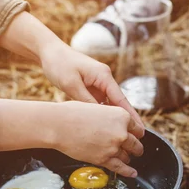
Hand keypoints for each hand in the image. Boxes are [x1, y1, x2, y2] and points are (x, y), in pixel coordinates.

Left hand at [0, 12, 144, 137]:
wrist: (48, 52)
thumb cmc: (59, 64)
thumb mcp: (71, 84)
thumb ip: (86, 101)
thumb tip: (98, 117)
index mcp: (103, 75)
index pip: (121, 99)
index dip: (131, 115)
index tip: (139, 128)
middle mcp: (104, 78)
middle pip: (120, 102)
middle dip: (128, 119)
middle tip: (137, 136)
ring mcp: (98, 83)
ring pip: (110, 104)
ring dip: (115, 118)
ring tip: (123, 134)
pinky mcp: (91, 86)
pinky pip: (101, 102)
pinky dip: (104, 113)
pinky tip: (106, 126)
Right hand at [0, 100, 143, 177]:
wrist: (58, 125)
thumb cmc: (73, 113)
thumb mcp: (99, 108)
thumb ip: (112, 117)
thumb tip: (118, 124)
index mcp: (122, 116)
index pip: (137, 128)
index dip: (137, 133)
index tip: (137, 136)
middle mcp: (121, 132)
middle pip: (136, 143)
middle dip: (136, 147)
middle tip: (136, 149)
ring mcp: (114, 147)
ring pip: (127, 156)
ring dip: (128, 158)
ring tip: (127, 158)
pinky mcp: (104, 159)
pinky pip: (120, 168)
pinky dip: (128, 171)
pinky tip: (132, 173)